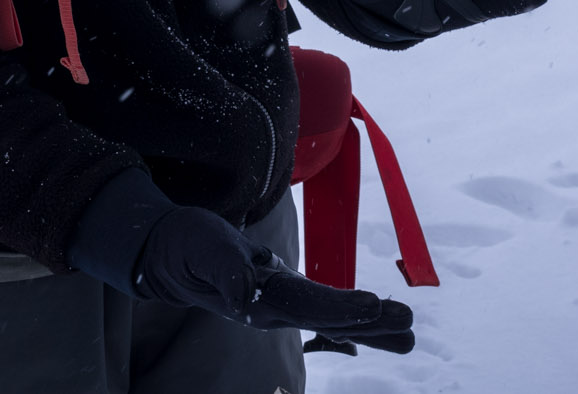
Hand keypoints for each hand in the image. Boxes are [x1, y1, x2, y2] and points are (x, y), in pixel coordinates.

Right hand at [134, 206, 413, 352]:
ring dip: (370, 326)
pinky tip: (378, 323)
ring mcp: (280, 305)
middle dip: (368, 323)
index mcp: (256, 301)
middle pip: (327, 318)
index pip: (305, 304)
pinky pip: (325, 309)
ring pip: (331, 318)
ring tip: (407, 333)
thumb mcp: (200, 249)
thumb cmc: (185, 245)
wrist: (169, 255)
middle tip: (407, 325)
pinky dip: (353, 317)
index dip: (339, 306)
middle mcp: (273, 309)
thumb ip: (223, 269)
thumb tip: (246, 292)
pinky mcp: (284, 296)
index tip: (374, 306)